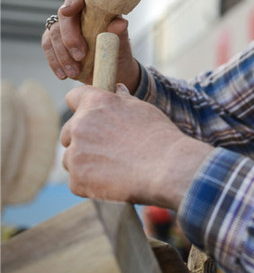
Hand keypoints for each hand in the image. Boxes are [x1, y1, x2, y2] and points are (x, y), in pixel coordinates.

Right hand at [42, 0, 139, 90]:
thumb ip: (119, 33)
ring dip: (62, 55)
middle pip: (63, 18)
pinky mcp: (54, 41)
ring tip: (75, 72)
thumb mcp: (122, 44)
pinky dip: (55, 62)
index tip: (68, 12)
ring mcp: (63, 27)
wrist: (113, 69)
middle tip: (80, 56)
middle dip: (69, 38)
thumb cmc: (118, 51)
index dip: (72, 2)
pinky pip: (48, 47)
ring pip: (53, 34)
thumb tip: (121, 23)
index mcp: (94, 6)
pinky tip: (63, 75)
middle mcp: (76, 13)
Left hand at [61, 84, 212, 208]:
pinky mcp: (77, 180)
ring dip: (84, 162)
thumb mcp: (142, 109)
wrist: (167, 169)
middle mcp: (79, 125)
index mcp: (94, 103)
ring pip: (70, 158)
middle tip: (108, 149)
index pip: (73, 97)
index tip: (90, 116)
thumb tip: (117, 89)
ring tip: (113, 167)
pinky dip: (90, 183)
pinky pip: (77, 181)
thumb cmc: (159, 136)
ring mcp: (75, 154)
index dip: (81, 106)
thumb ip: (122, 100)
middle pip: (67, 132)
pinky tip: (113, 181)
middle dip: (82, 139)